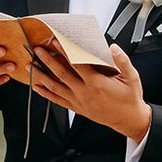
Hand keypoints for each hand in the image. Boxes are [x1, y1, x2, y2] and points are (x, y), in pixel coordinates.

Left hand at [29, 41, 150, 141]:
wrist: (128, 120)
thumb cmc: (129, 98)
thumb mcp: (132, 77)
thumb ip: (122, 60)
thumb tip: (113, 47)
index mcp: (96, 83)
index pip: (77, 63)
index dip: (65, 51)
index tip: (56, 41)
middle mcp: (84, 92)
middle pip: (61, 74)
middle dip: (48, 60)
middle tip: (38, 50)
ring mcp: (78, 101)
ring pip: (55, 87)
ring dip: (41, 76)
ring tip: (30, 66)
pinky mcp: (76, 108)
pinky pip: (57, 100)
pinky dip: (45, 94)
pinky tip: (36, 87)